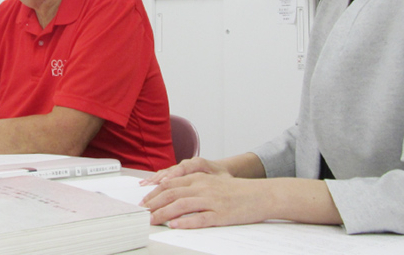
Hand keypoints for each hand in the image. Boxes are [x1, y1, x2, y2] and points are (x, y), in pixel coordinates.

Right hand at [140, 157, 228, 185]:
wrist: (220, 170)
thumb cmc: (222, 177)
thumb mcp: (223, 180)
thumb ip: (215, 183)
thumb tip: (211, 187)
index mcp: (198, 163)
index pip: (184, 168)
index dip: (173, 175)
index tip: (165, 183)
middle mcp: (186, 163)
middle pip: (171, 171)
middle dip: (159, 180)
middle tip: (149, 188)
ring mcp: (180, 167)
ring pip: (165, 172)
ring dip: (154, 180)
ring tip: (143, 187)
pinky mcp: (175, 172)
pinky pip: (163, 175)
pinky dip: (154, 179)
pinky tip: (144, 184)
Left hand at [142, 172, 271, 228]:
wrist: (261, 194)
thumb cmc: (236, 190)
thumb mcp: (212, 182)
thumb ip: (193, 185)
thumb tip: (170, 192)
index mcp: (200, 178)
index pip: (170, 184)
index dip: (154, 193)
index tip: (143, 201)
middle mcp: (203, 187)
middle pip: (172, 194)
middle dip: (154, 203)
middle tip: (142, 212)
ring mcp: (212, 201)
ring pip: (182, 206)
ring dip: (164, 213)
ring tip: (152, 220)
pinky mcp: (221, 214)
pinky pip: (200, 218)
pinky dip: (185, 222)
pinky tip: (175, 225)